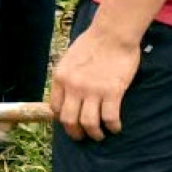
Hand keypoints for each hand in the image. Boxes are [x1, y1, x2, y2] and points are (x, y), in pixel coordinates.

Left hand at [49, 18, 141, 140]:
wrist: (112, 34)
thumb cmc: (92, 43)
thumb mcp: (69, 59)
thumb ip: (68, 77)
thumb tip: (68, 92)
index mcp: (60, 78)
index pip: (55, 107)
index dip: (61, 119)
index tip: (70, 122)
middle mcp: (73, 87)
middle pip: (69, 120)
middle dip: (75, 133)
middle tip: (82, 136)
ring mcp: (92, 91)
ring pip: (89, 123)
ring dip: (94, 134)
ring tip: (100, 135)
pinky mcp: (112, 92)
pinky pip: (110, 117)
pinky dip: (113, 127)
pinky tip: (116, 128)